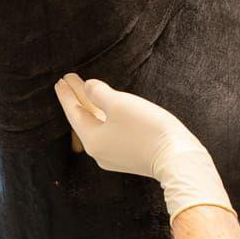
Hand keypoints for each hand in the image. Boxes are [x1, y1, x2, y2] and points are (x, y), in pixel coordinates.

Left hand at [54, 73, 233, 222]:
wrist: (178, 159)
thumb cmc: (147, 129)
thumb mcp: (119, 104)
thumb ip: (98, 93)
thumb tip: (88, 88)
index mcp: (92, 140)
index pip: (73, 112)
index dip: (67, 94)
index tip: (61, 79)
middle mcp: (99, 151)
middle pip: (84, 118)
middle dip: (78, 97)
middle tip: (69, 80)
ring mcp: (114, 156)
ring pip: (97, 124)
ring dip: (92, 105)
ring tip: (87, 88)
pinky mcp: (129, 156)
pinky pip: (110, 131)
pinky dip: (104, 116)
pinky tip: (106, 107)